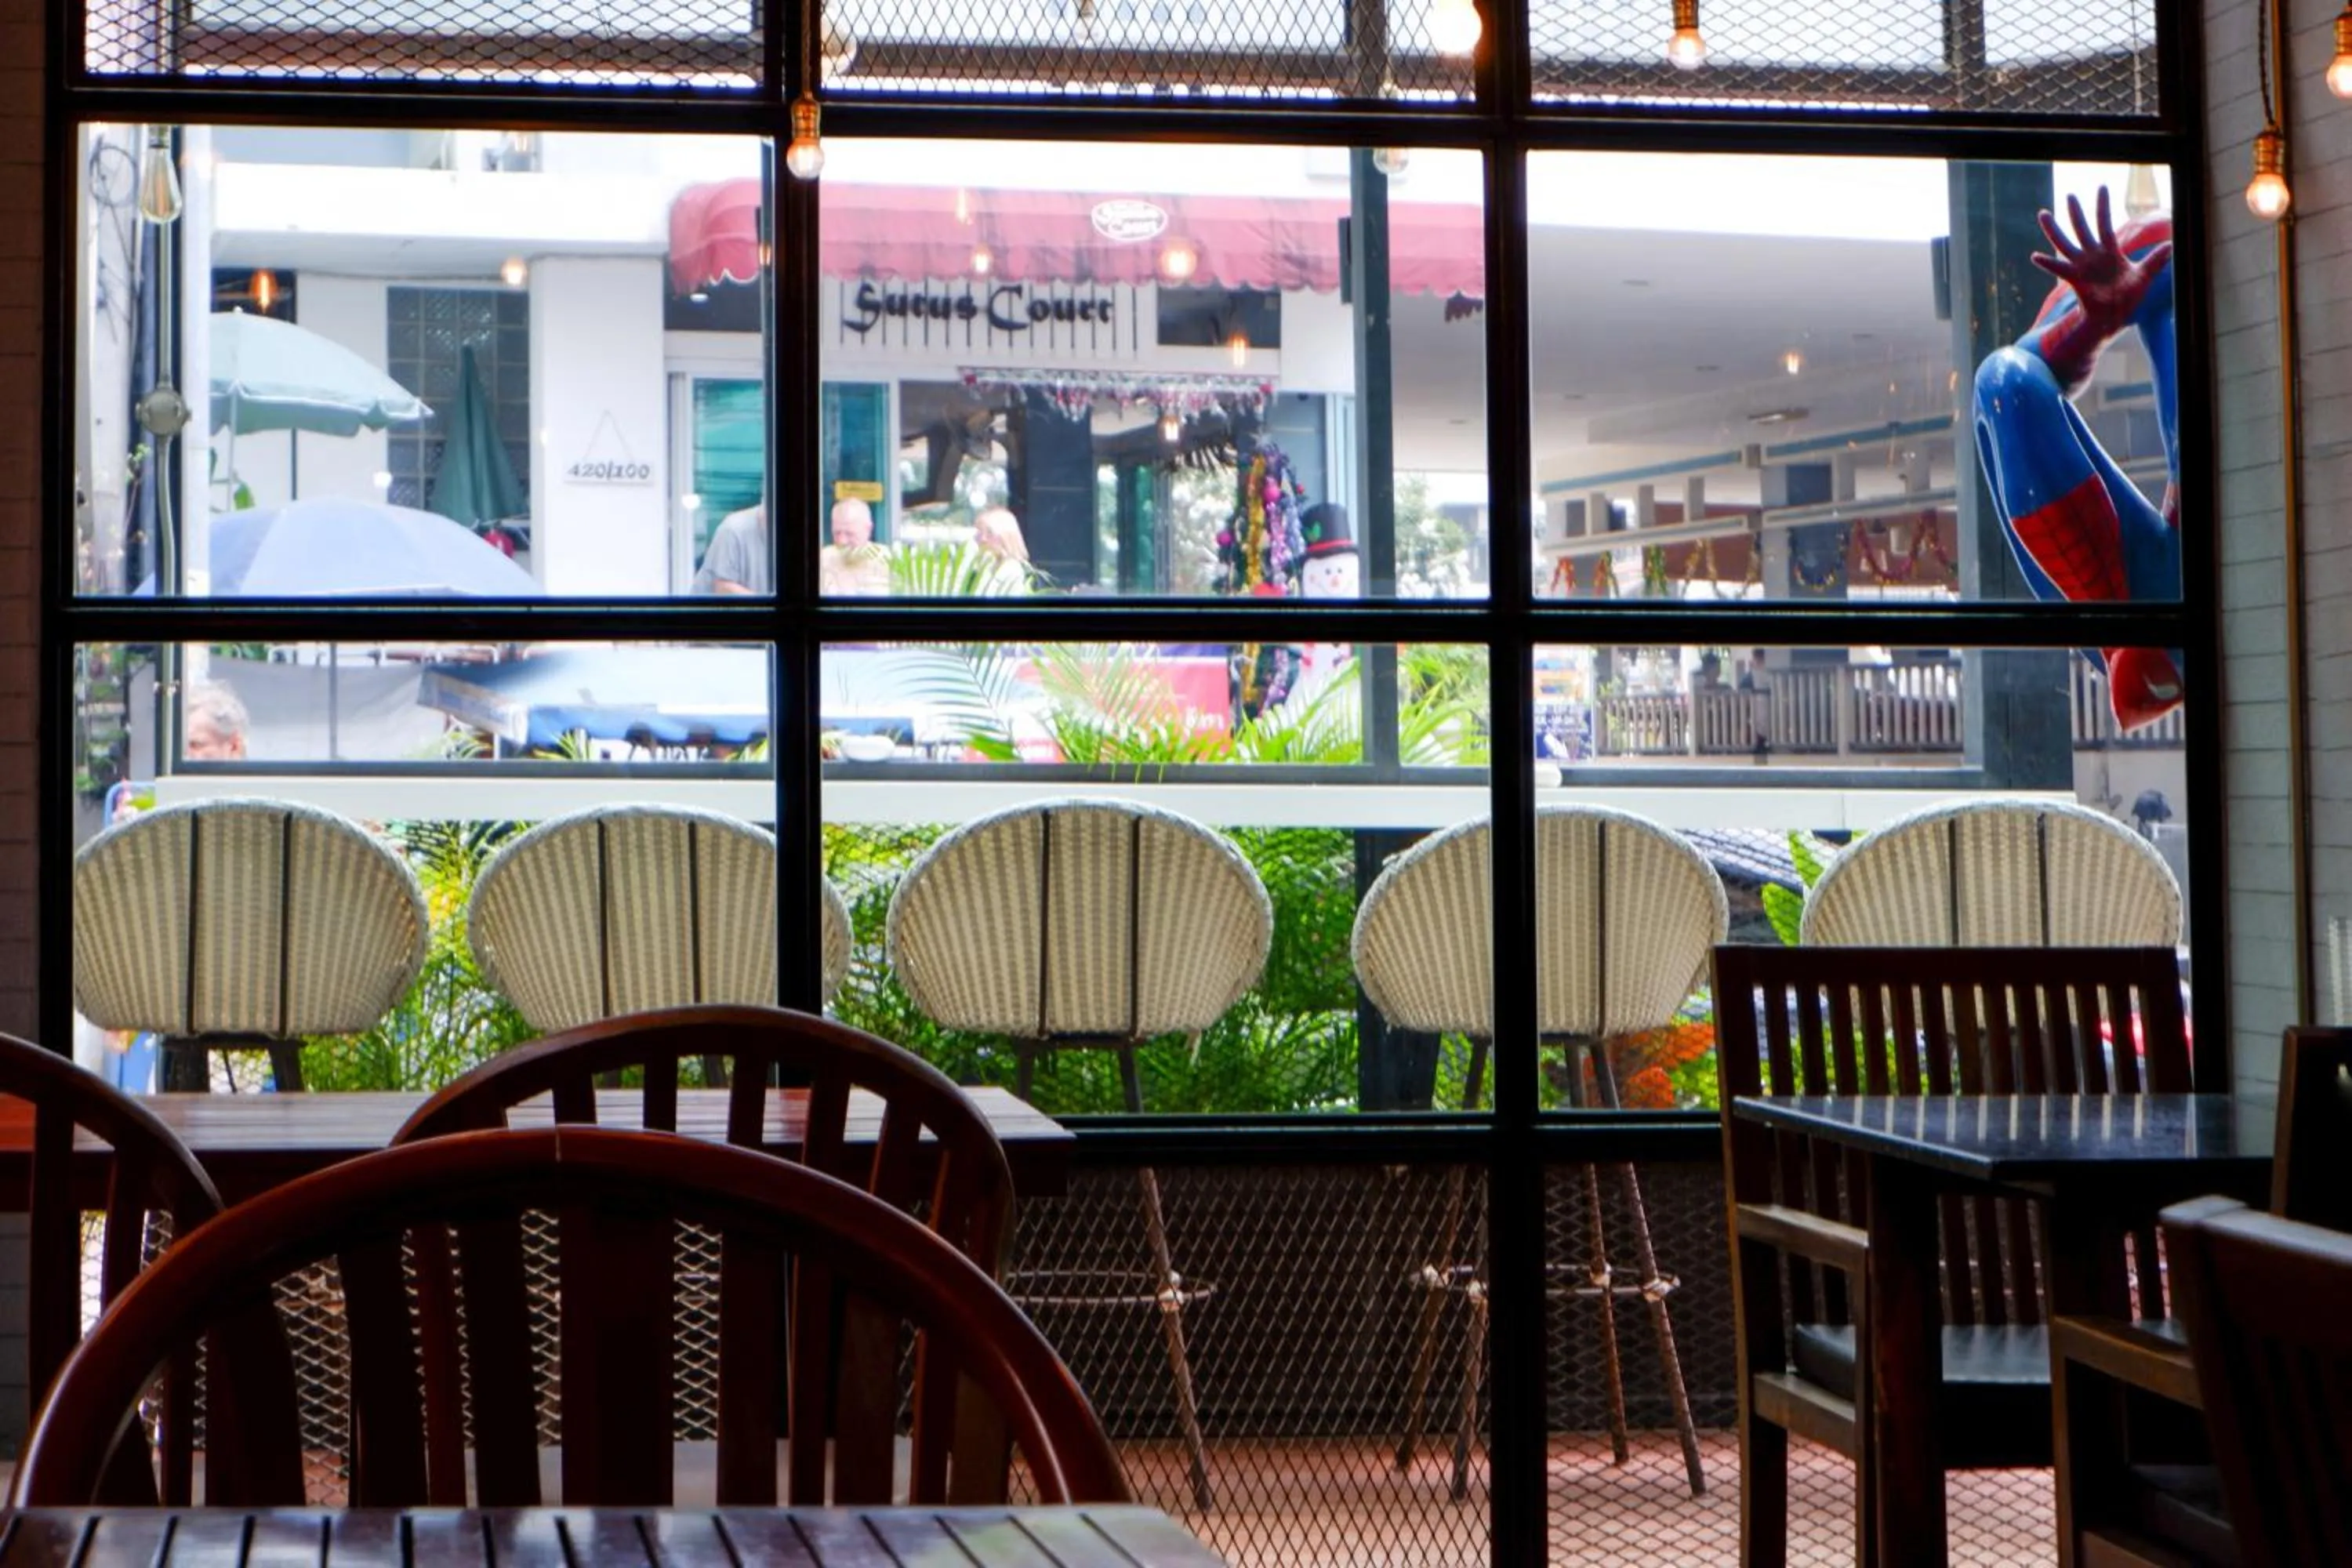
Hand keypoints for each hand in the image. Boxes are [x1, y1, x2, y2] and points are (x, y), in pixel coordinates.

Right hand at [2031, 187, 2171, 341]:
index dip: (2103, 206)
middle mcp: (2092, 256)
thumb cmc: (2126, 297)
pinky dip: (2047, 263)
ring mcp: (2081, 267)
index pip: (2105, 224)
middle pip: (2082, 229)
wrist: (2112, 317)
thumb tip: (2170, 245)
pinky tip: (2035, 256)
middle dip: (2076, 213)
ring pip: (2065, 244)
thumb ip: (2154, 261)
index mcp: (2109, 252)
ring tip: (2043, 214)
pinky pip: (2059, 269)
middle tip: (2070, 195)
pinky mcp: (2074, 279)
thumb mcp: (2143, 277)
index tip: (2101, 187)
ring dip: (2054, 230)